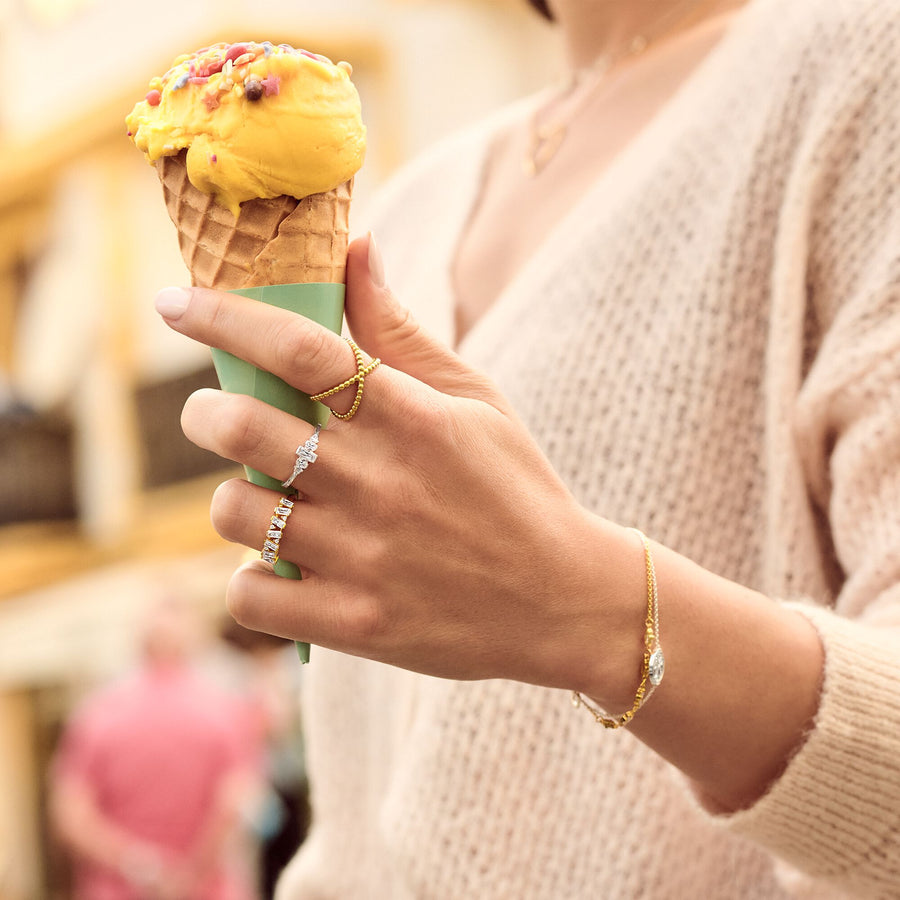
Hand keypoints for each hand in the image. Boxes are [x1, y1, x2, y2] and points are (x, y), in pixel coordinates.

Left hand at [157, 235, 636, 691]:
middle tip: (212, 413)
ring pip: (235, 512)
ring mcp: (364, 558)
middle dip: (204, 412)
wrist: (562, 600)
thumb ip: (402, 330)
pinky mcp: (356, 623)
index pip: (299, 348)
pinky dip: (249, 580)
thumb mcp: (475, 399)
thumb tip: (355, 247)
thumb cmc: (515, 488)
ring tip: (263, 499)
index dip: (224, 317)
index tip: (173, 305)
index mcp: (413, 417)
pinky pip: (250, 597)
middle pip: (243, 426)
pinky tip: (280, 567)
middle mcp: (380, 483)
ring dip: (232, 498)